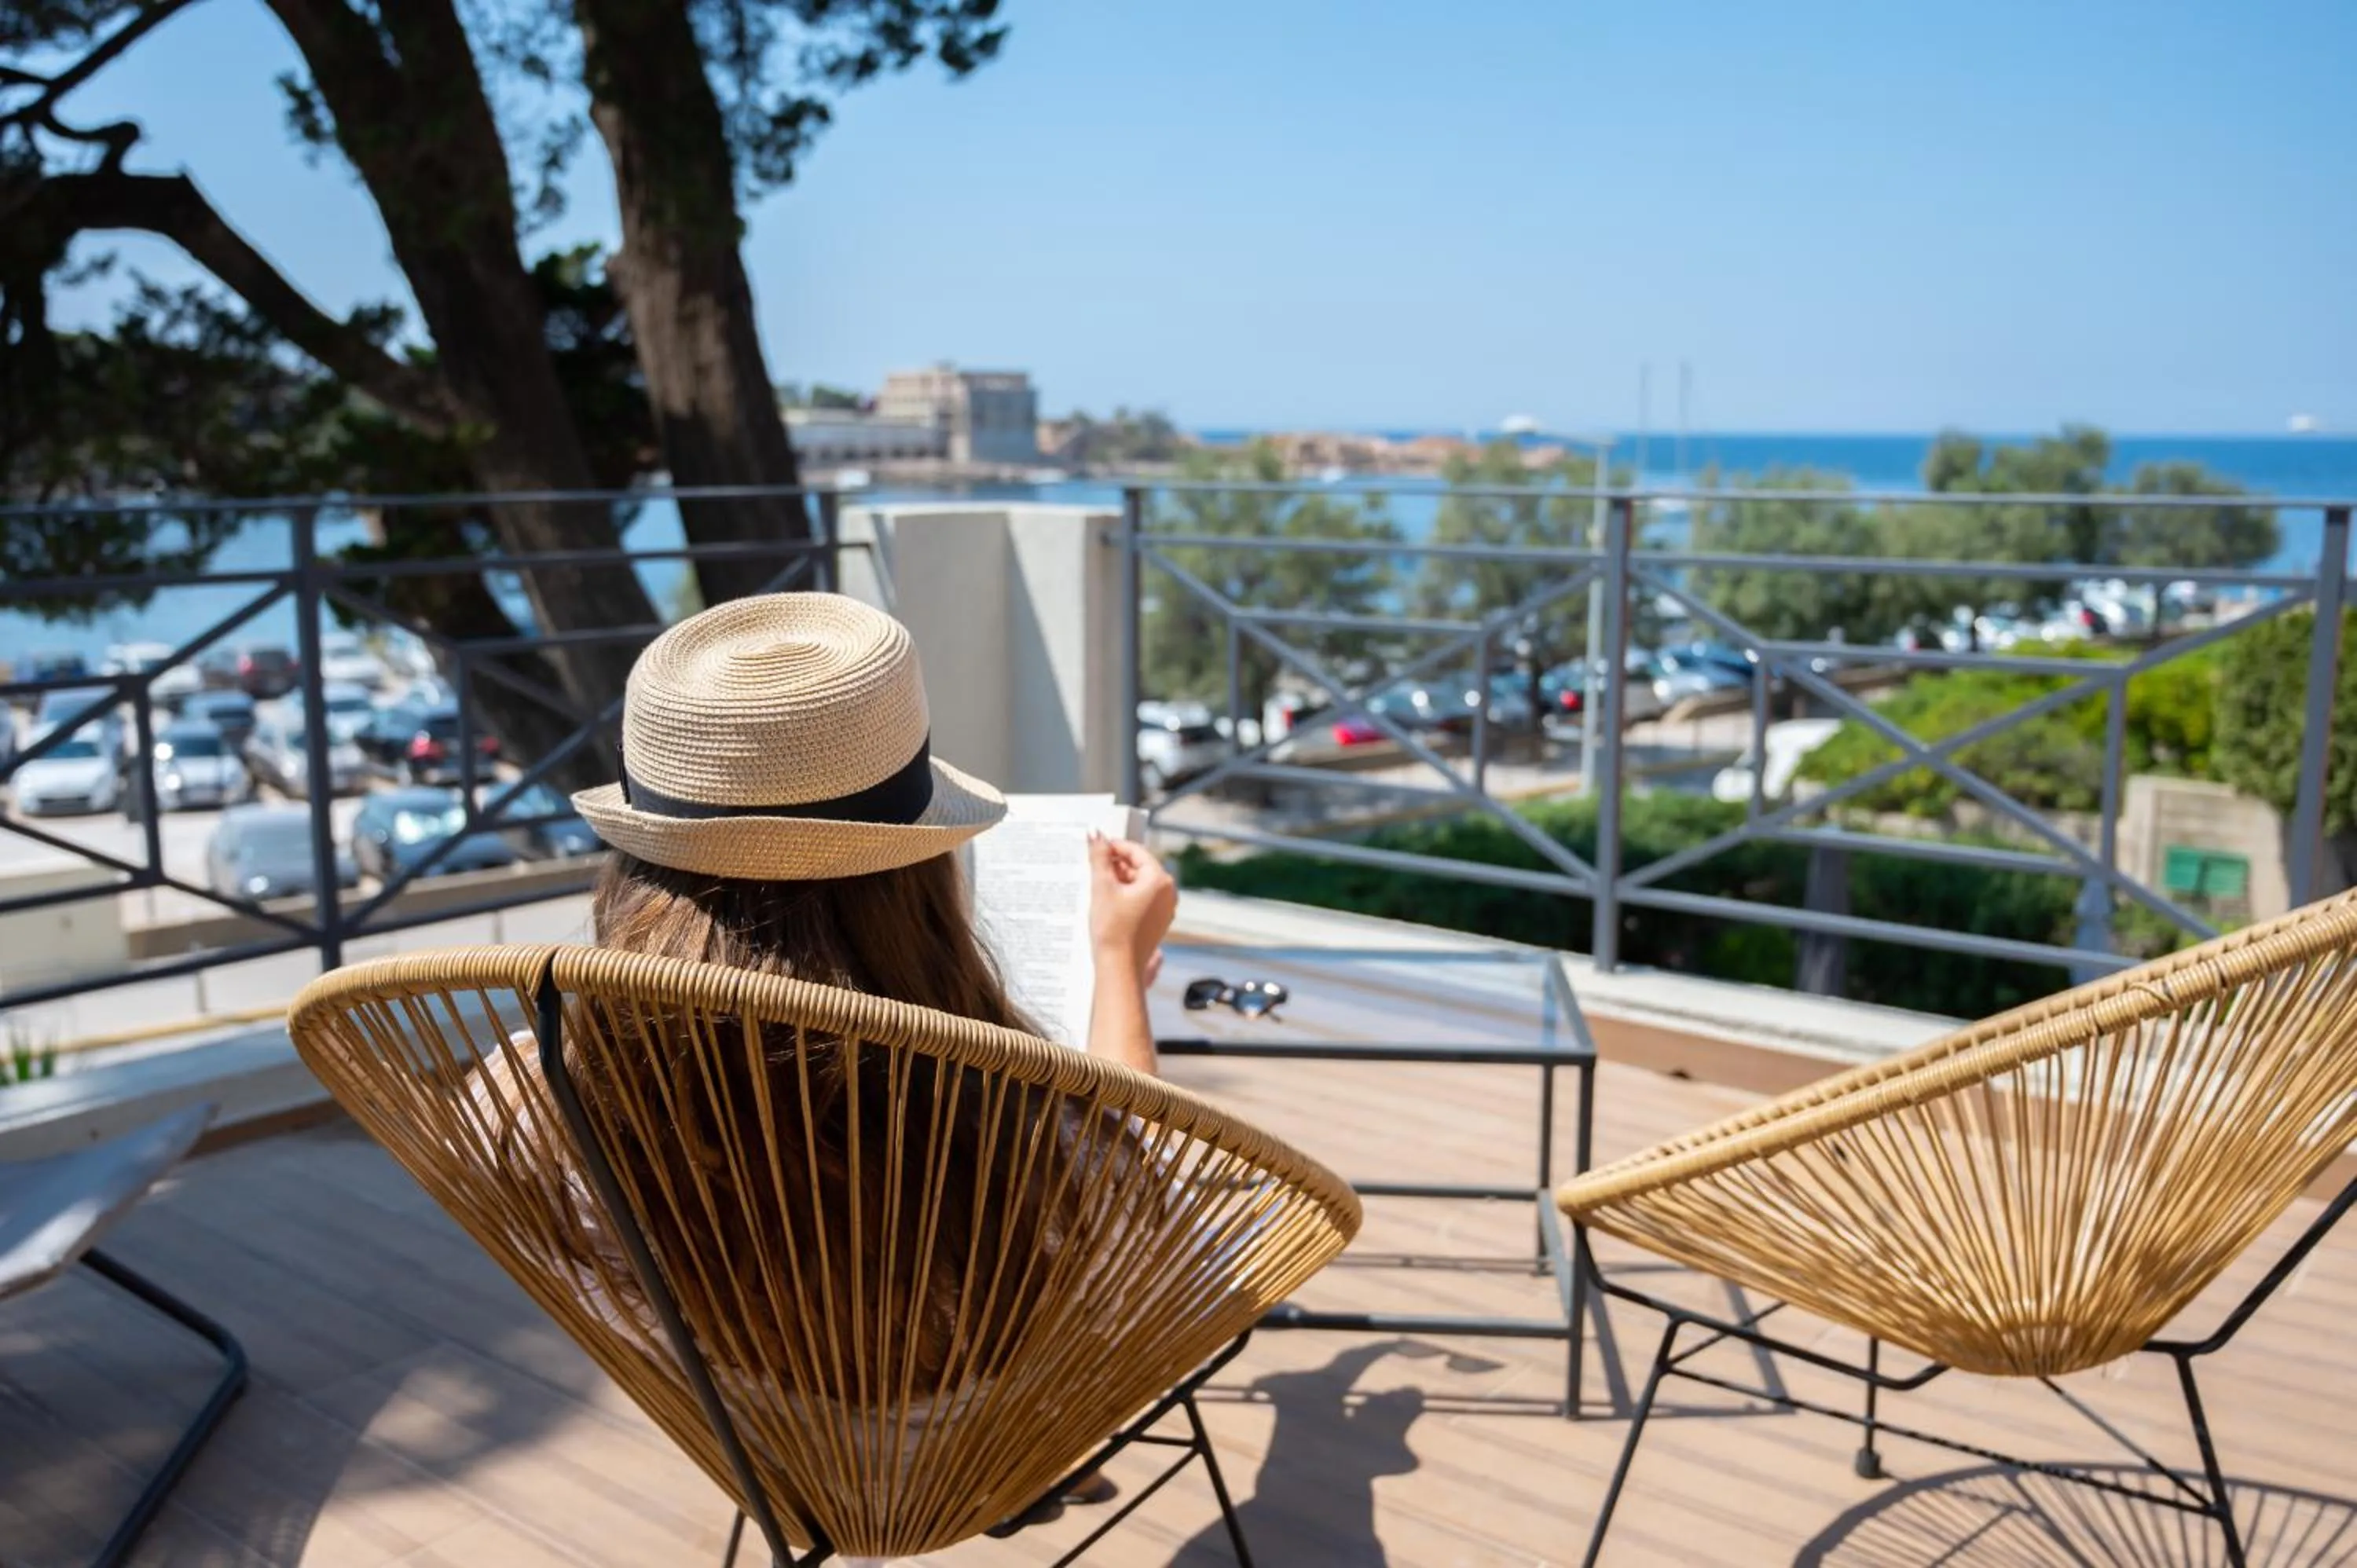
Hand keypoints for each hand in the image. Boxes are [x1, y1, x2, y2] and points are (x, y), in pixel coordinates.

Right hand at [1088, 833, 1175, 979]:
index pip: (1136, 851)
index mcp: (1160, 880)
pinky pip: (1141, 900)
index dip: (1113, 846)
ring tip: (1095, 883)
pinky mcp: (1156, 922)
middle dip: (1115, 864)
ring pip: (1139, 884)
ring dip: (1118, 880)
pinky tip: (1105, 900)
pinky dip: (1124, 895)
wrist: (1118, 968)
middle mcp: (1168, 893)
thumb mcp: (1102, 887)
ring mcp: (1164, 909)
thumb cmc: (1112, 929)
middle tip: (1091, 864)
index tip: (1094, 846)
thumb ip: (1098, 856)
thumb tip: (1094, 833)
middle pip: (1138, 867)